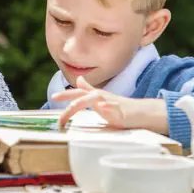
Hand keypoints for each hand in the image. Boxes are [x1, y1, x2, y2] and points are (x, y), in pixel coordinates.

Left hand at [53, 76, 167, 133]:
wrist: (140, 112)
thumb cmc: (120, 106)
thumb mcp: (101, 97)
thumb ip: (89, 90)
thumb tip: (79, 80)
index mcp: (95, 96)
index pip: (77, 94)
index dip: (65, 94)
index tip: (53, 97)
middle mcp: (100, 97)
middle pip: (82, 95)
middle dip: (68, 97)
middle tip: (55, 98)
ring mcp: (110, 103)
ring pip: (95, 100)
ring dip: (82, 102)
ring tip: (72, 106)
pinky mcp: (120, 111)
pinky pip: (113, 108)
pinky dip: (108, 107)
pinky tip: (103, 108)